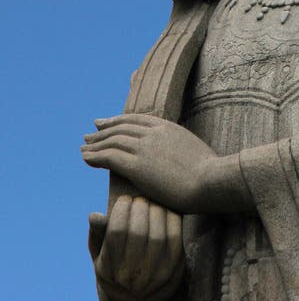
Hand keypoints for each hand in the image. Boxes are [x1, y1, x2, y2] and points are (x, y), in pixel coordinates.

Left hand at [82, 114, 216, 213]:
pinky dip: (94, 156)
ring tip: (84, 148)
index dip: (118, 121)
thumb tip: (177, 153)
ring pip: (111, 141)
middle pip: (120, 127)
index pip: (136, 119)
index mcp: (167, 127)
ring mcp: (144, 148)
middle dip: (103, 130)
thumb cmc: (210, 172)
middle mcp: (153, 133)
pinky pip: (109, 157)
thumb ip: (179, 147)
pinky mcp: (137, 166)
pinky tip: (85, 158)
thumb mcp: (194, 150)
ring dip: (95, 144)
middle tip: (90, 134)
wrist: (212, 180)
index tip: (106, 123)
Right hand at [89, 195, 183, 300]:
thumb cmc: (116, 267)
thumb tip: (93, 215)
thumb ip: (98, 235)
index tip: (124, 199)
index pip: (117, 232)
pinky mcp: (174, 269)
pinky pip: (175, 238)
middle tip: (139, 199)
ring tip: (151, 202)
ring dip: (156, 211)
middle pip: (138, 232)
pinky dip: (171, 219)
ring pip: (158, 235)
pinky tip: (165, 210)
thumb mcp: (101, 255)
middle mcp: (132, 276)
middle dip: (140, 208)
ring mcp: (155, 275)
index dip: (122, 210)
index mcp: (110, 270)